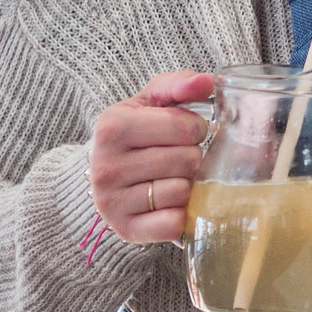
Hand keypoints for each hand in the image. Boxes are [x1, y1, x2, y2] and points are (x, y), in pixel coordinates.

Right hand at [88, 71, 213, 243]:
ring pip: (183, 191)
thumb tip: (206, 82)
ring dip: (187, 185)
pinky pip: (175, 223)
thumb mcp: (151, 102)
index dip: (196, 129)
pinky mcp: (126, 229)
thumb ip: (179, 85)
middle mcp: (105, 166)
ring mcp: (112, 202)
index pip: (186, 127)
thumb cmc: (137, 134)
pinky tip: (169, 203)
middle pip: (187, 160)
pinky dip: (181, 214)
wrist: (105, 175)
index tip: (184, 133)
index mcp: (111, 127)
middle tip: (176, 158)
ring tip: (170, 178)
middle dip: (192, 157)